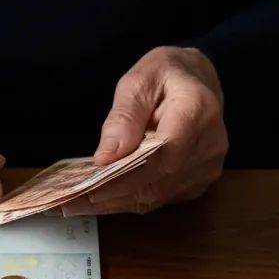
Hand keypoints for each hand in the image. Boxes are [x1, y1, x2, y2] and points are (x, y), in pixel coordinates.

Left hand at [78, 46, 227, 213]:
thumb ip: (124, 117)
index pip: (163, 156)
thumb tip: (106, 157)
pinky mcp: (199, 180)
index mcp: (197, 111)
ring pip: (157, 196)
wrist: (199, 81)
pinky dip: (129, 201)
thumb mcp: (139, 80)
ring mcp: (207, 166)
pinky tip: (100, 200)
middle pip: (158, 183)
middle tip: (69, 202)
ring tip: (75, 204)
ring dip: (115, 203)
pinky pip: (161, 198)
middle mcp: (209, 144)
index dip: (127, 178)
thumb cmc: (167, 75)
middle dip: (111, 196)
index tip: (92, 187)